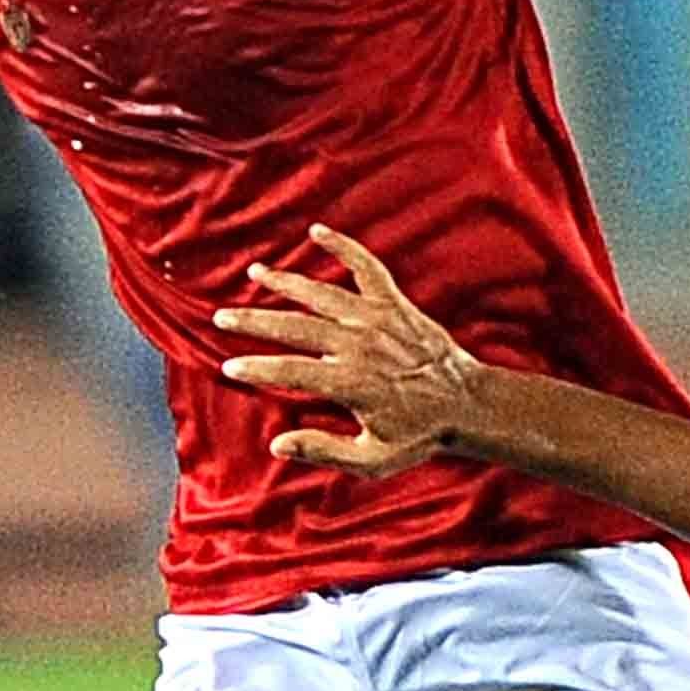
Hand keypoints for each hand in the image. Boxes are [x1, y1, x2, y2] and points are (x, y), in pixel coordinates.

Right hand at [214, 227, 480, 474]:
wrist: (467, 404)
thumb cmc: (419, 435)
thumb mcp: (372, 459)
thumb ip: (324, 450)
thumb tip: (277, 445)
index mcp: (350, 383)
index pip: (290, 372)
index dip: (256, 369)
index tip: (228, 367)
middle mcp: (360, 345)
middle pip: (295, 327)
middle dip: (255, 321)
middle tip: (222, 316)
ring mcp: (378, 320)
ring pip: (321, 294)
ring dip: (285, 282)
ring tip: (254, 273)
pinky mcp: (395, 304)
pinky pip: (366, 268)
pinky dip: (343, 247)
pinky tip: (317, 231)